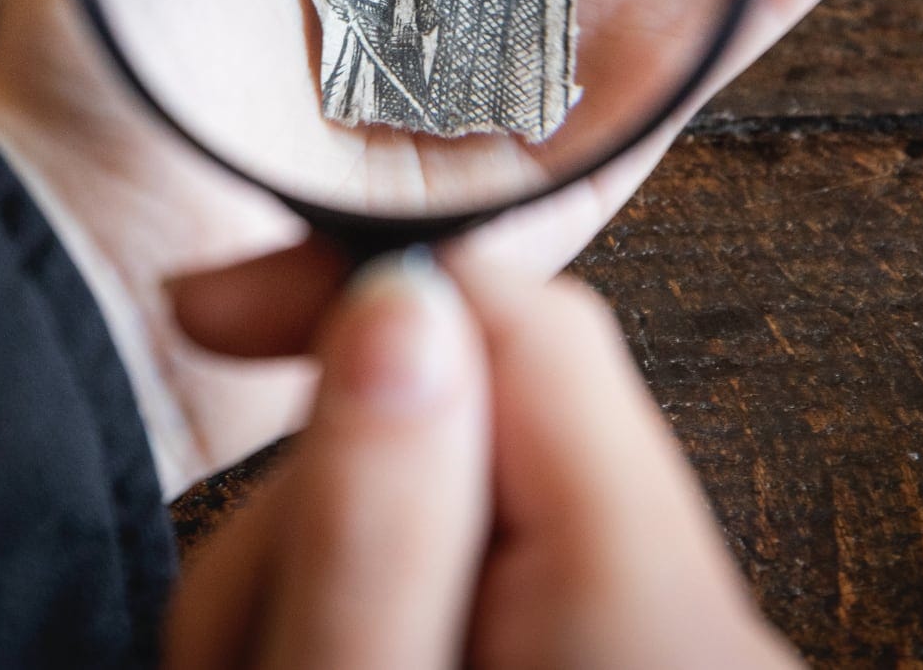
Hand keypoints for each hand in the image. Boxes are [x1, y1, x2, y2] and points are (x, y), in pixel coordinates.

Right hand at [164, 254, 798, 667]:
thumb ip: (381, 522)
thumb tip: (399, 304)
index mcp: (651, 613)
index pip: (529, 325)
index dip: (362, 291)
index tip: (216, 309)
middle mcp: (706, 625)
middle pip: (485, 425)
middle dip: (332, 493)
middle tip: (250, 633)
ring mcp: (678, 650)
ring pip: (469, 509)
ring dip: (344, 568)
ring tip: (284, 667)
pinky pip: (492, 587)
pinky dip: (392, 615)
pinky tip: (343, 661)